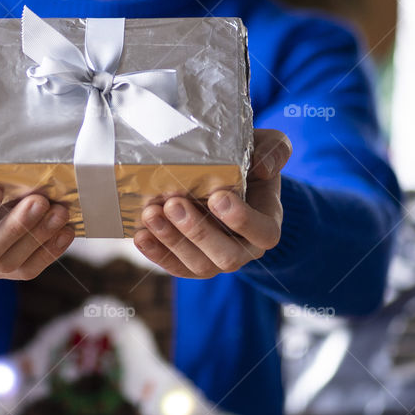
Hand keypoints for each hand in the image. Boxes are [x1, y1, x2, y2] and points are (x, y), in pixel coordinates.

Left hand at [133, 128, 291, 277]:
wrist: (229, 180)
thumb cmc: (250, 161)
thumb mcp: (269, 148)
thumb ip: (274, 151)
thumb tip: (263, 168)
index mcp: (267, 224)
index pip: (262, 232)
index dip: (241, 219)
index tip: (217, 196)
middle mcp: (244, 249)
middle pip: (226, 256)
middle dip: (197, 231)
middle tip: (173, 203)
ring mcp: (216, 260)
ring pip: (198, 264)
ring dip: (171, 241)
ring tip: (150, 214)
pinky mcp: (191, 263)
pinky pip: (175, 266)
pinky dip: (156, 253)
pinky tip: (140, 235)